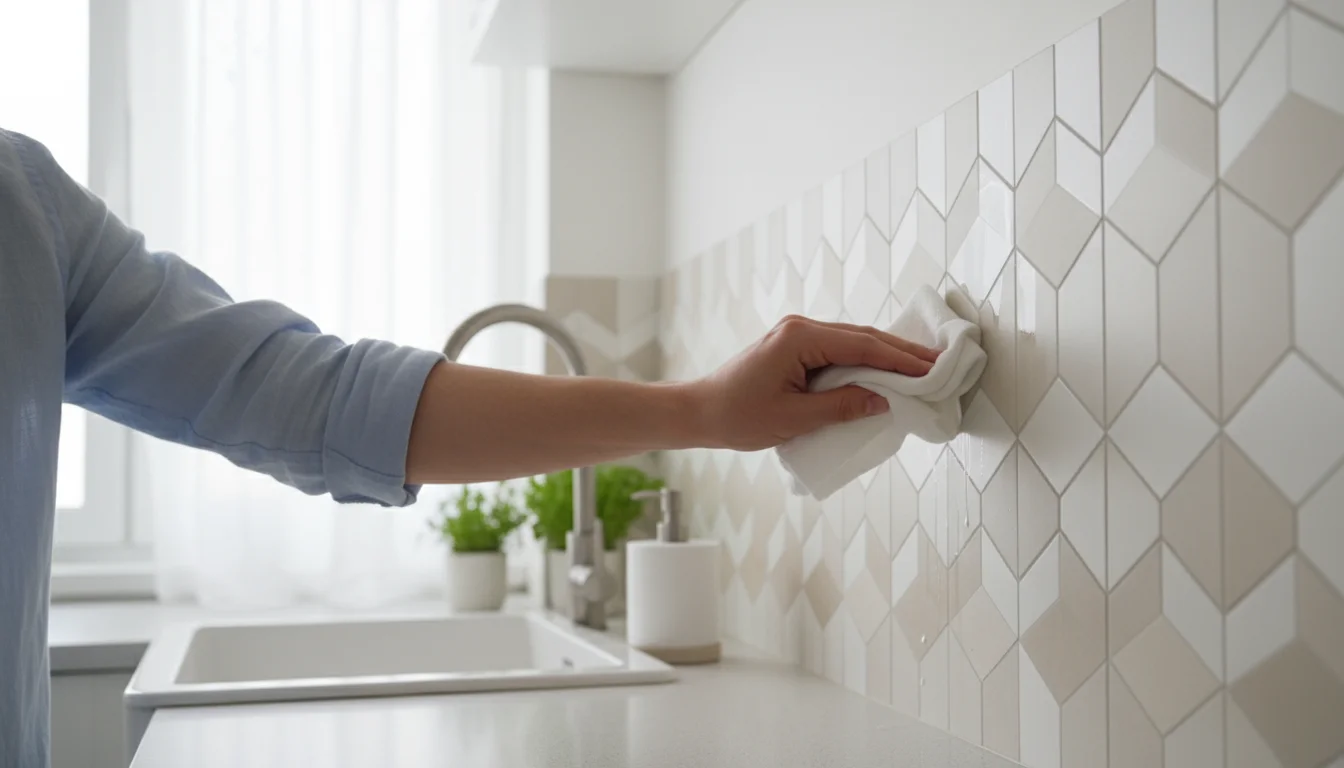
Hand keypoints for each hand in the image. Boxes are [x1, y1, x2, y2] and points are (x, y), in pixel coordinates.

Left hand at [683, 315, 940, 450]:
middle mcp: (800, 328)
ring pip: (853, 341)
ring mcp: (796, 334)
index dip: (901, 358)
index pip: (863, 345)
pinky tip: (884, 371)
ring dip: (886, 354)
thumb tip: (882, 401)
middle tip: (939, 363)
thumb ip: (841, 407)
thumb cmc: (738, 416)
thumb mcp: (794, 418)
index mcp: (800, 338)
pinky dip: (865, 360)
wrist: (700, 411)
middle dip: (901, 351)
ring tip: (921, 368)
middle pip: (863, 336)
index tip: (932, 368)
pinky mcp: (794, 346)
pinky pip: (839, 349)